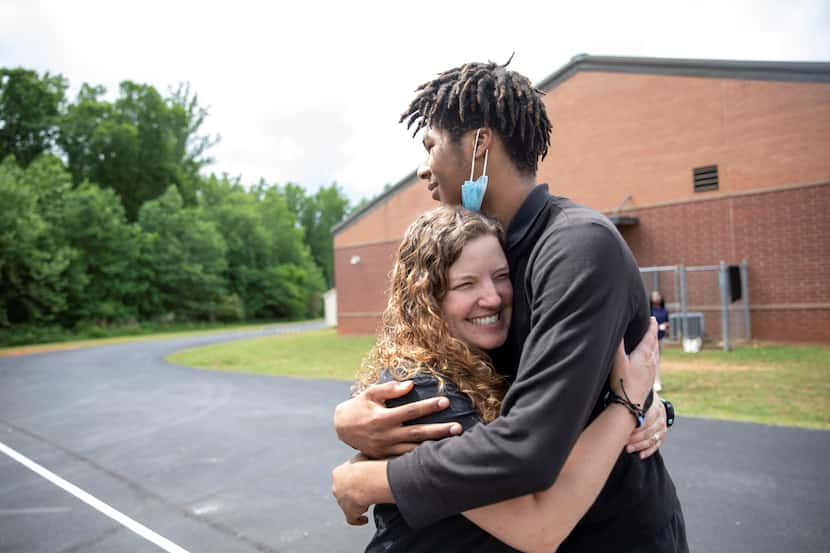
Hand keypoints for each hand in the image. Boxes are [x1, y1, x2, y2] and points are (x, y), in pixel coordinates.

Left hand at [331, 456, 370, 524]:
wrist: (363, 480)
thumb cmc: (364, 466)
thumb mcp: (361, 455)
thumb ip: (361, 457)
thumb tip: (367, 454)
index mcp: (337, 473)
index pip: (343, 476)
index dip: (352, 478)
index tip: (360, 478)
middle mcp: (336, 488)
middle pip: (343, 491)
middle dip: (352, 491)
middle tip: (365, 490)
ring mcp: (341, 502)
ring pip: (348, 504)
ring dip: (356, 504)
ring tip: (367, 503)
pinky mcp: (349, 513)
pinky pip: (352, 519)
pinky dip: (358, 520)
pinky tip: (364, 520)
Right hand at [333, 380, 461, 457]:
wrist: (342, 428)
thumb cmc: (358, 406)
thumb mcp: (370, 393)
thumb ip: (390, 389)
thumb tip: (410, 385)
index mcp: (382, 418)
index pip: (410, 411)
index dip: (428, 406)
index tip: (445, 402)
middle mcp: (386, 435)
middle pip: (417, 433)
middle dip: (439, 431)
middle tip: (458, 428)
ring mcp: (386, 448)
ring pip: (414, 449)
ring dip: (434, 446)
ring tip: (453, 444)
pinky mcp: (385, 456)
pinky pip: (406, 459)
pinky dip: (421, 457)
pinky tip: (437, 455)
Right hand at [609, 317, 657, 404]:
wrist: (631, 403)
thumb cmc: (623, 381)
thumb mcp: (618, 360)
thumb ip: (619, 344)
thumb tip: (619, 328)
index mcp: (644, 354)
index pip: (650, 337)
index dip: (652, 327)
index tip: (653, 319)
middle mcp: (651, 362)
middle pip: (655, 345)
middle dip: (653, 335)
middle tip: (653, 327)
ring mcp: (652, 371)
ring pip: (656, 355)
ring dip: (654, 346)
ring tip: (652, 342)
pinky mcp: (650, 380)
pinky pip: (654, 364)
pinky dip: (653, 357)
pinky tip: (649, 362)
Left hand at [627, 392, 668, 458]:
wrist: (651, 398)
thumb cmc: (638, 398)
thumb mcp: (635, 396)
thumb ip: (628, 401)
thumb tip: (614, 409)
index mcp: (654, 406)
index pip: (647, 419)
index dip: (635, 427)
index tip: (623, 431)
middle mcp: (660, 416)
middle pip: (649, 431)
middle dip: (635, 438)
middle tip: (624, 442)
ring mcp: (662, 425)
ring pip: (653, 439)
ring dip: (640, 446)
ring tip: (628, 449)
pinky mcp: (662, 433)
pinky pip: (657, 444)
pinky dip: (649, 450)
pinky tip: (641, 455)